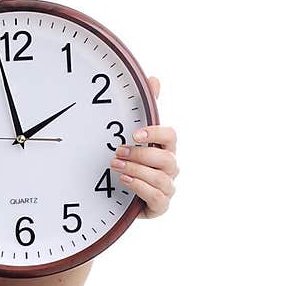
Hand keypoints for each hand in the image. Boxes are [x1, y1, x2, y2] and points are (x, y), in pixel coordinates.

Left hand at [113, 76, 177, 218]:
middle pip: (167, 160)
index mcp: (165, 148)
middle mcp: (169, 168)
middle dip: (141, 155)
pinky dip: (141, 189)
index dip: (156, 134)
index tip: (135, 134)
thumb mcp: (131, 134)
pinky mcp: (159, 206)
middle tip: (118, 152)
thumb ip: (143, 109)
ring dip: (138, 172)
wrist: (115, 194)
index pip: (171, 136)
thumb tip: (154, 79)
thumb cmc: (129, 161)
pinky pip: (158, 198)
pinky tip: (124, 181)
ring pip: (162, 180)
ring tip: (116, 167)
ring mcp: (166, 187)